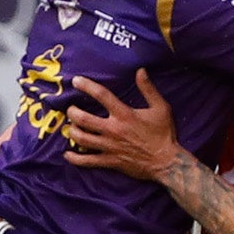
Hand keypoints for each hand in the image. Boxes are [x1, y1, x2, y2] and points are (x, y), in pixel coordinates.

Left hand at [64, 68, 179, 180]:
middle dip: (72, 112)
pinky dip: (74, 158)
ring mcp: (109, 147)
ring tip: (71, 127)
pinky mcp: (110, 161)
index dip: (86, 86)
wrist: (166, 163)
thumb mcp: (161, 108)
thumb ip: (148, 89)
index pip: (101, 96)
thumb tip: (140, 71)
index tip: (75, 81)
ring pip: (81, 139)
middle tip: (71, 109)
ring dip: (72, 131)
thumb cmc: (164, 134)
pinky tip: (67, 154)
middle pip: (83, 119)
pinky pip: (87, 161)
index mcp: (124, 115)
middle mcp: (113, 130)